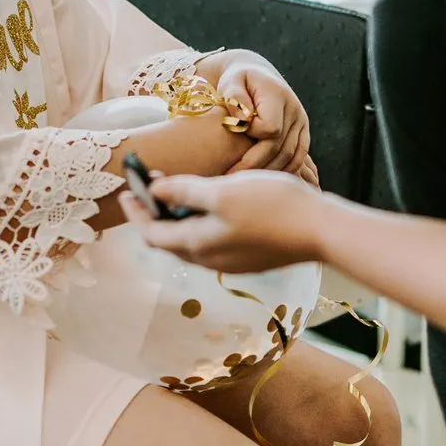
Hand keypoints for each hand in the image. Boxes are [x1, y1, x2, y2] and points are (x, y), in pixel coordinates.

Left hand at [122, 169, 325, 271]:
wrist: (319, 231)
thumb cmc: (270, 205)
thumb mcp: (222, 191)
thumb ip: (184, 192)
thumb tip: (154, 190)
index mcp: (198, 244)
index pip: (151, 233)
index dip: (135, 212)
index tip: (126, 190)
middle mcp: (209, 259)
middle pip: (168, 239)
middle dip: (154, 213)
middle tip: (149, 184)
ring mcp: (230, 261)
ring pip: (190, 240)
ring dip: (177, 216)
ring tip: (177, 188)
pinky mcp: (248, 257)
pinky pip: (211, 241)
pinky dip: (199, 222)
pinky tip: (210, 203)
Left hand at [202, 52, 312, 177]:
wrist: (257, 75)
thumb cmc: (238, 80)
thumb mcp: (231, 81)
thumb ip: (234, 96)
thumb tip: (243, 120)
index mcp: (278, 95)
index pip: (270, 127)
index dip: (253, 134)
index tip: (235, 131)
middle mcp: (295, 110)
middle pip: (279, 147)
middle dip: (254, 164)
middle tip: (229, 178)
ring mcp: (301, 124)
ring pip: (290, 158)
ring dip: (266, 172)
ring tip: (243, 182)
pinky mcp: (303, 134)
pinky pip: (297, 159)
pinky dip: (282, 171)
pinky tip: (261, 180)